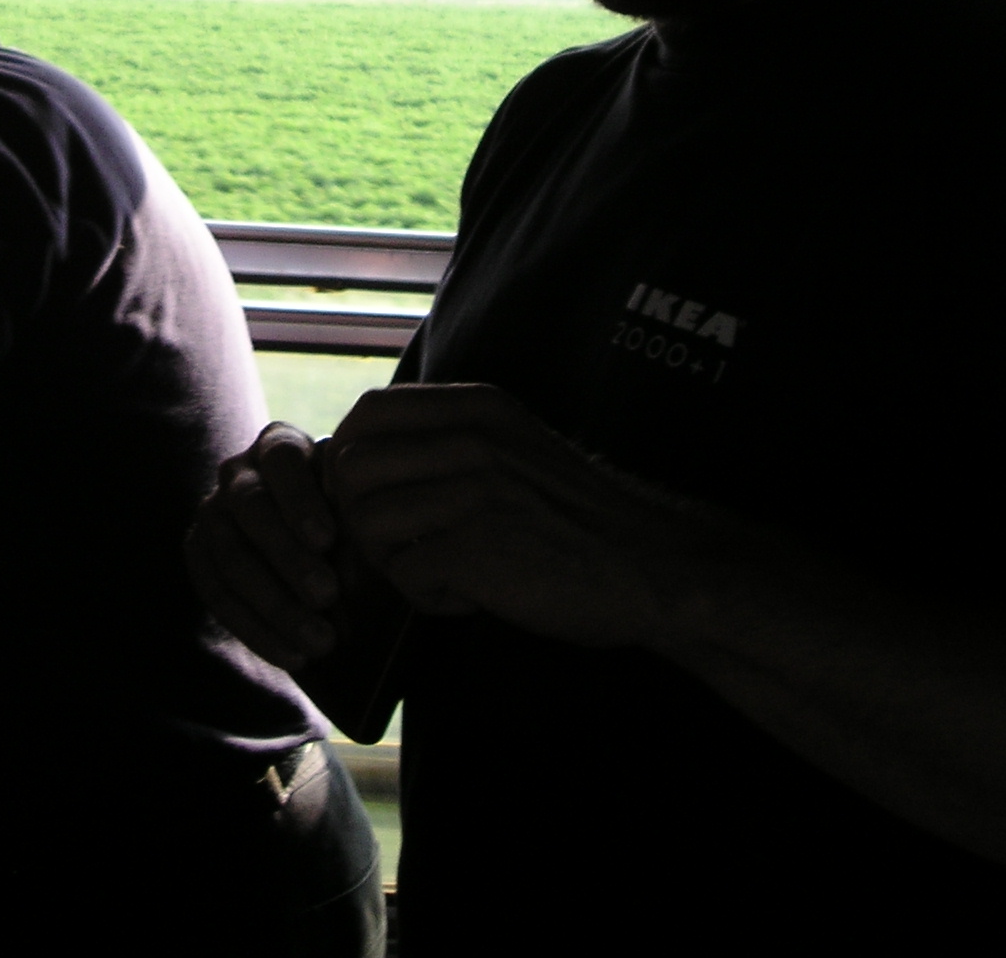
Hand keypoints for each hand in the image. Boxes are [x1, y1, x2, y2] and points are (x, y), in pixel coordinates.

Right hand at [186, 421, 342, 670]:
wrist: (318, 547)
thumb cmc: (350, 522)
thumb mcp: (359, 517)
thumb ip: (355, 532)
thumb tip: (348, 573)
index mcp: (280, 445)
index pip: (282, 461)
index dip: (301, 500)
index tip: (328, 540)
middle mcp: (237, 472)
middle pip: (251, 507)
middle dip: (289, 556)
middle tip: (326, 596)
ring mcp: (212, 513)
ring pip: (231, 557)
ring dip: (276, 605)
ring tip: (321, 644)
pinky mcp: (198, 554)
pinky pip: (216, 594)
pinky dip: (256, 629)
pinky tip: (293, 656)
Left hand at [322, 383, 721, 648]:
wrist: (652, 565)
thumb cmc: (578, 517)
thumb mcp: (515, 446)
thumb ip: (449, 439)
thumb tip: (359, 460)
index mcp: (476, 407)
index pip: (369, 414)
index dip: (353, 461)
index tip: (378, 499)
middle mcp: (470, 438)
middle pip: (352, 469)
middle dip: (360, 517)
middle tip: (402, 549)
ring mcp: (472, 491)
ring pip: (367, 523)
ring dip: (390, 561)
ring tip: (439, 573)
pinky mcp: (476, 548)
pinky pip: (405, 575)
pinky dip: (427, 597)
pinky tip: (469, 598)